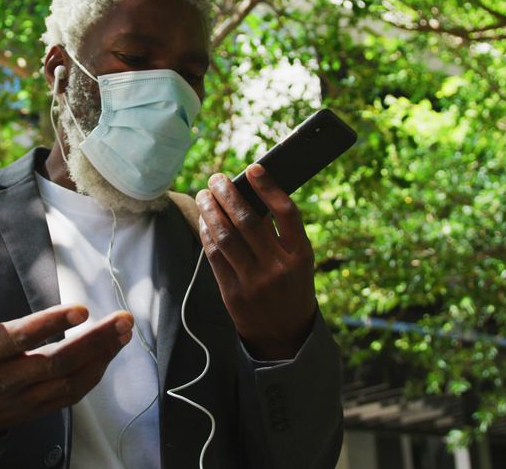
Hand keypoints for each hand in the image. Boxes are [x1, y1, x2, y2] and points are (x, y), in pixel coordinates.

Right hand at [0, 236, 133, 434]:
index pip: (21, 338)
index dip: (52, 323)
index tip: (81, 308)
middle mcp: (4, 378)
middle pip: (56, 362)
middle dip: (95, 341)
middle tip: (124, 319)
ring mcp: (20, 399)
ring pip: (68, 382)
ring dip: (101, 358)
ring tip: (124, 333)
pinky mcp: (31, 411)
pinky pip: (68, 397)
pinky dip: (92, 377)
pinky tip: (108, 355)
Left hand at [196, 164, 316, 360]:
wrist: (285, 336)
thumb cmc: (292, 288)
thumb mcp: (298, 262)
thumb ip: (280, 234)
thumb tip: (250, 196)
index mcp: (301, 255)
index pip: (286, 212)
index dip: (268, 187)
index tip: (252, 168)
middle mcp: (278, 267)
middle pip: (248, 220)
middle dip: (227, 194)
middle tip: (216, 178)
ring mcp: (254, 281)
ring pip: (225, 236)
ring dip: (211, 210)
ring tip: (204, 195)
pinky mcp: (233, 293)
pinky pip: (214, 256)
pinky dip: (207, 234)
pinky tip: (204, 221)